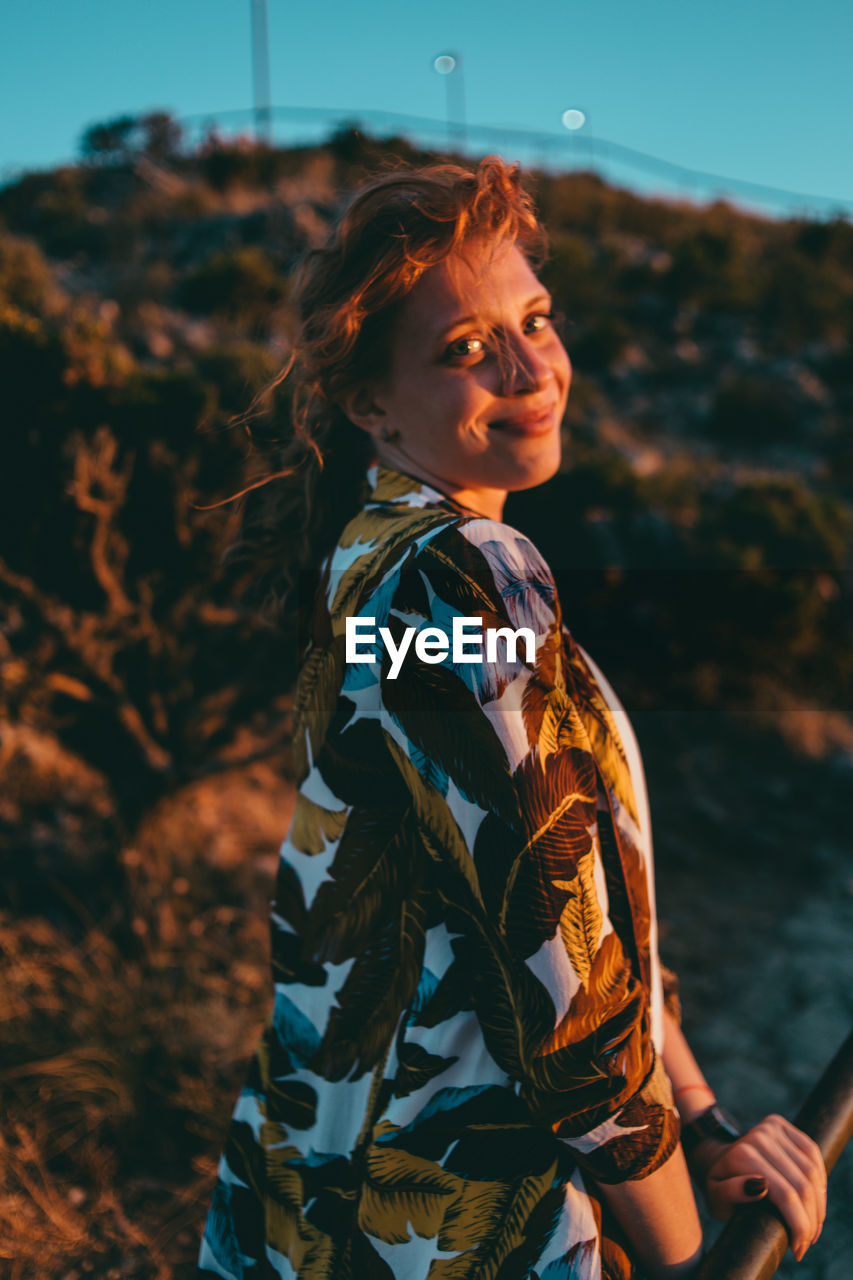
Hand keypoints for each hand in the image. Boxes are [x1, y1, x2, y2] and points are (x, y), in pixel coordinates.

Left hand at [701, 1114, 826, 1261]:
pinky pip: (812, 1152)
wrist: (716, 1159)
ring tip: (814, 1225)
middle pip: (802, 1185)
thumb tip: (760, 1187)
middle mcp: (759, 1136)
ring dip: (819, 1203)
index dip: (799, 1225)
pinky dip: (819, 1179)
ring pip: (811, 1171)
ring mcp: (771, 1127)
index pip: (786, 1196)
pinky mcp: (781, 1124)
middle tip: (808, 1241)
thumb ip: (731, 1193)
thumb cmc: (718, 1185)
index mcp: (743, 1155)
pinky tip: (818, 1199)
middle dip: (811, 1219)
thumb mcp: (716, 1198)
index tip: (799, 1249)